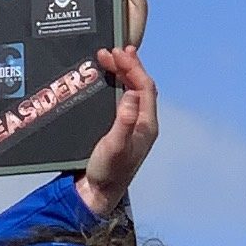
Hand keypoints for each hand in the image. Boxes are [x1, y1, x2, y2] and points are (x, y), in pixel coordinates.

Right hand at [75, 35, 157, 227]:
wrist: (99, 193)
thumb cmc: (108, 173)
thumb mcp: (114, 147)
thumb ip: (124, 121)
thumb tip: (131, 94)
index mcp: (147, 125)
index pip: (145, 87)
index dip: (133, 67)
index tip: (117, 53)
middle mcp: (143, 123)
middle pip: (141, 86)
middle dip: (128, 66)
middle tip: (112, 51)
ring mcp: (134, 126)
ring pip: (133, 91)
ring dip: (123, 73)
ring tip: (111, 58)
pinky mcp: (122, 128)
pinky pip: (124, 99)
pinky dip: (117, 84)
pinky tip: (108, 79)